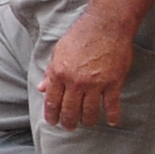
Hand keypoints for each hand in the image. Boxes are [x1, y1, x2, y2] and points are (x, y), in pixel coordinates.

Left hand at [42, 8, 136, 130]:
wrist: (105, 26)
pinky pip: (112, 105)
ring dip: (88, 121)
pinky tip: (112, 122)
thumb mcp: (59, 51)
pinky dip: (113, 116)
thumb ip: (50, 71)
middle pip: (70, 110)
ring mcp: (95, 84)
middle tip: (69, 127)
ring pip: (90, 111)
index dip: (51, 115)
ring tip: (87, 123)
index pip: (52, 101)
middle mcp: (75, 81)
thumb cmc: (80, 36)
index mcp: (59, 73)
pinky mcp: (113, 83)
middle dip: (68, 122)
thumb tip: (41, 88)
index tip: (52, 122)